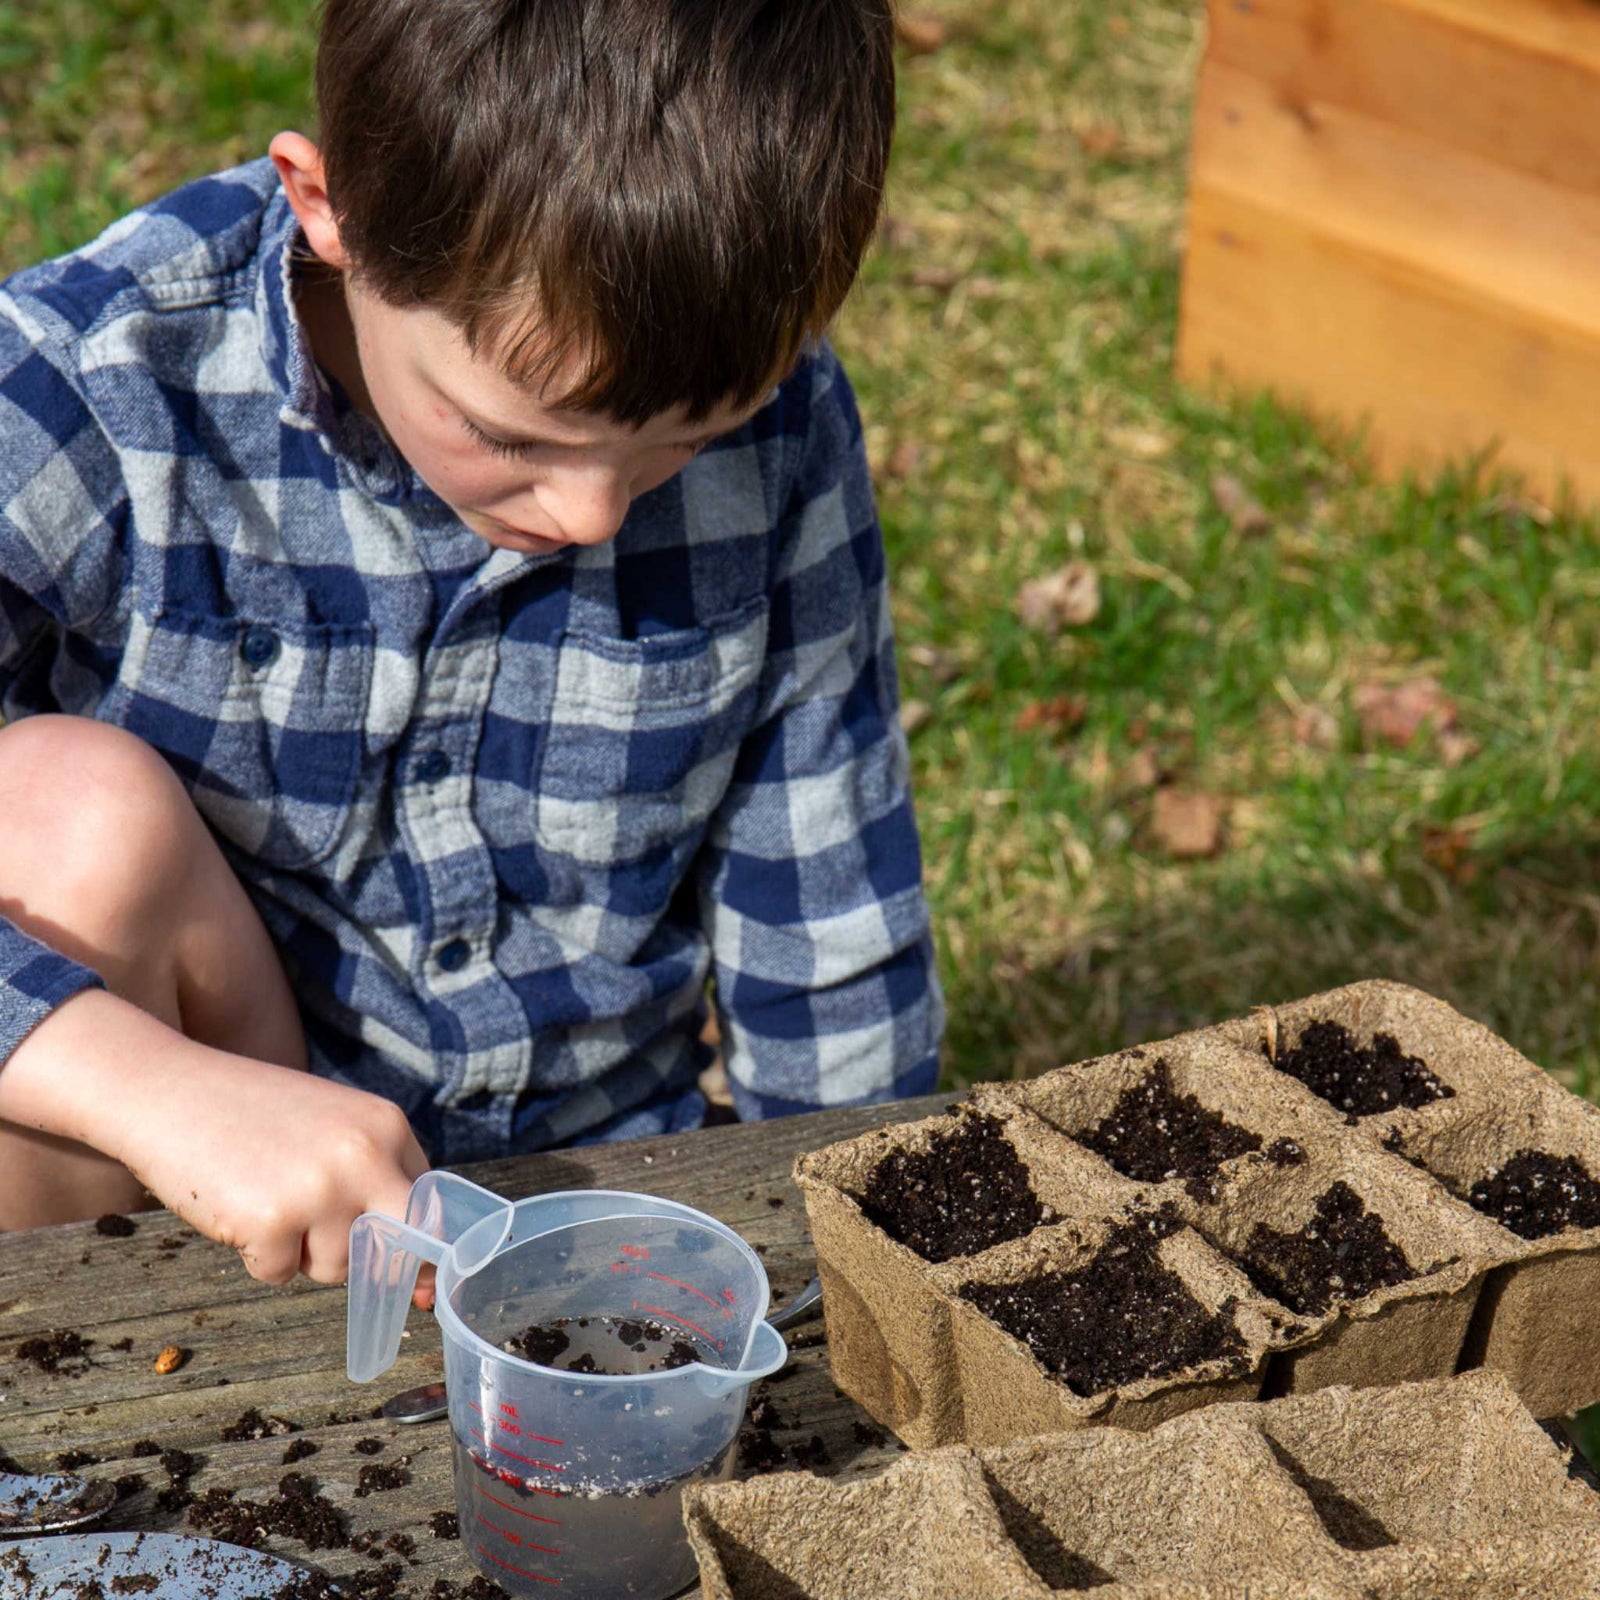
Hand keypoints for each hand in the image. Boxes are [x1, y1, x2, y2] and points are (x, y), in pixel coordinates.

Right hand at [105, 1044, 431, 1292]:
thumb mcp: (332, 1126)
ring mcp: (322, 1189)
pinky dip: (256, 1256)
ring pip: (335, 1267)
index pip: (428, 1204)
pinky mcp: (273, 1220)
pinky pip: (279, 1273)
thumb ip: (371, 1173)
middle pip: (402, 1245)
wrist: (171, 1091)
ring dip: (300, 1252)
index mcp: (387, 1126)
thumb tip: (417, 1263)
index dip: (421, 1248)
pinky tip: (238, 1208)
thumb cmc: (251, 1113)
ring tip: (267, 1198)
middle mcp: (366, 1155)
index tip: (421, 1284)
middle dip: (381, 1267)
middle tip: (346, 1257)